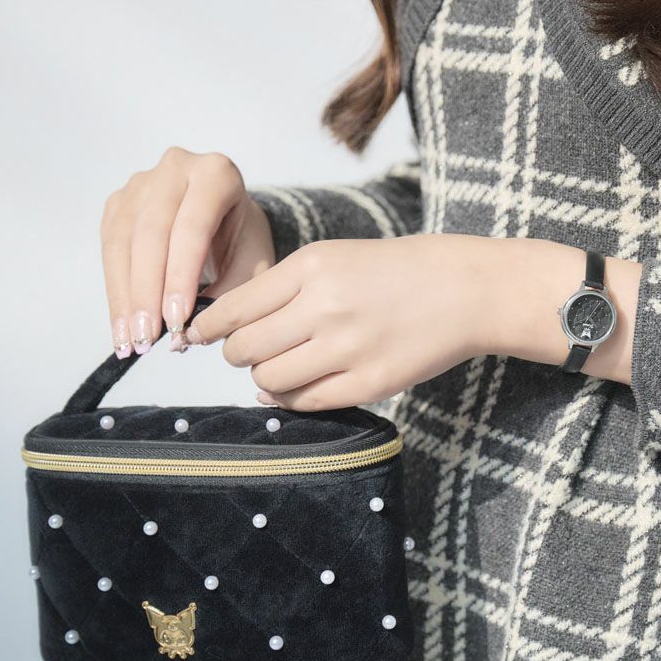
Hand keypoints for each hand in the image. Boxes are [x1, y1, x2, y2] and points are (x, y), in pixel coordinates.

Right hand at [100, 146, 274, 356]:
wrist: (229, 219)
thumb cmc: (244, 243)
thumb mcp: (253, 267)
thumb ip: (227, 296)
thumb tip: (186, 336)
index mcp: (217, 174)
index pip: (191, 228)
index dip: (180, 276)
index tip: (175, 321)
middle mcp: (175, 168)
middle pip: (151, 233)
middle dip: (147, 292)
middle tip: (149, 337)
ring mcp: (140, 183)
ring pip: (123, 242)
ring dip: (125, 297)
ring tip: (131, 341)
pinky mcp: (118, 204)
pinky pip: (109, 250)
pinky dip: (115, 292)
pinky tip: (121, 327)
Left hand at [183, 235, 490, 410]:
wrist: (463, 290)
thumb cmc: (395, 271)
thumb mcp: (335, 258)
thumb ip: (282, 293)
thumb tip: (235, 343)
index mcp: (312, 268)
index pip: (234, 309)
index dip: (207, 328)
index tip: (196, 337)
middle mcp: (325, 307)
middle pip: (244, 351)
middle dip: (237, 356)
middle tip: (249, 354)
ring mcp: (348, 349)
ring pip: (269, 381)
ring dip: (264, 379)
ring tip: (281, 367)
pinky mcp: (370, 383)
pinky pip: (306, 402)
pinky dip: (291, 399)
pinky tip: (299, 386)